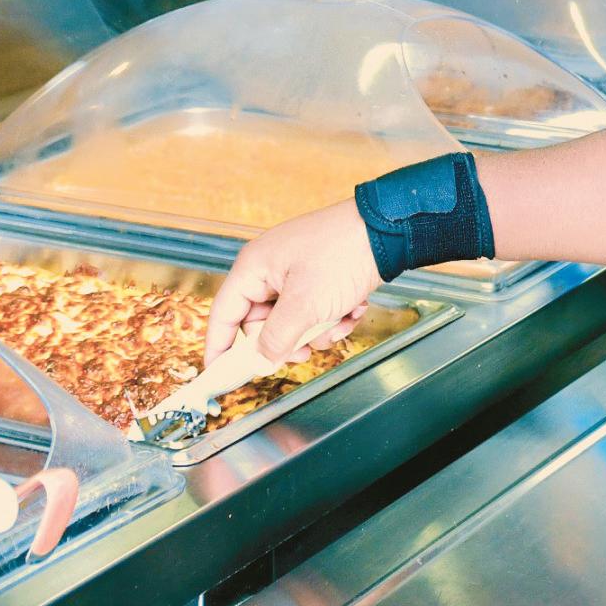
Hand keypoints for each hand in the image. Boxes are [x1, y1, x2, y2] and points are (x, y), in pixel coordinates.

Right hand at [208, 200, 381, 363]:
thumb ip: (276, 337)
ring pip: (293, 321)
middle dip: (289, 340)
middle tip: (307, 351)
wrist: (388, 231)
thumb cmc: (342, 253)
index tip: (218, 375)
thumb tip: (260, 362)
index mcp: (253, 267)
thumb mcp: (305, 304)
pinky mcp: (320, 278)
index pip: (224, 314)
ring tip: (341, 321)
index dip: (219, 346)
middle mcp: (270, 269)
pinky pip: (316, 311)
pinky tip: (353, 309)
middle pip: (262, 323)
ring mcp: (295, 273)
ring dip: (319, 330)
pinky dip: (334, 317)